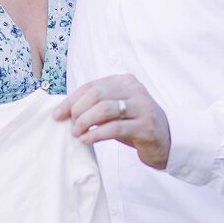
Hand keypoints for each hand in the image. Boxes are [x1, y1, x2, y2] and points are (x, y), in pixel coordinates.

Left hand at [53, 74, 170, 169]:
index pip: (91, 86)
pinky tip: (87, 140)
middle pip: (96, 94)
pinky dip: (96, 134)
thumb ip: (95, 106)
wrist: (166, 141)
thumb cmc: (134, 125)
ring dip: (85, 122)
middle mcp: (135, 90)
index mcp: (125, 81)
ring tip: (77, 134)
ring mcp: (142, 107)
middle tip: (71, 126)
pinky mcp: (146, 126)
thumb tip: (63, 110)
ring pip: (104, 109)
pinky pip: (115, 128)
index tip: (57, 115)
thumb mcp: (115, 110)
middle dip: (77, 111)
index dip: (71, 100)